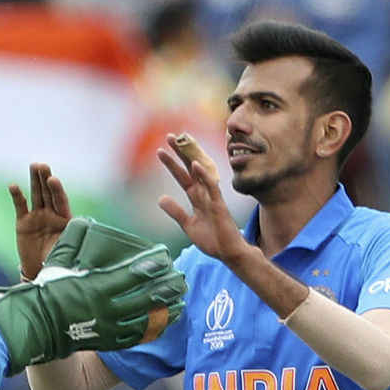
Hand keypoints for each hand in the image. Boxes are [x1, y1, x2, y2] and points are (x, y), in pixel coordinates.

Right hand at [0, 230, 186, 374]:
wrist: (38, 326)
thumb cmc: (47, 290)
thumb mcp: (57, 261)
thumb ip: (73, 240)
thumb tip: (86, 221)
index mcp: (98, 286)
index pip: (135, 274)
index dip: (153, 264)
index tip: (165, 256)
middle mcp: (109, 309)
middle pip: (148, 297)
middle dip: (167, 287)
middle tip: (180, 277)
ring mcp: (111, 328)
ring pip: (148, 319)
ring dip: (166, 309)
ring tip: (180, 300)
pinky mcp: (110, 341)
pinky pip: (139, 336)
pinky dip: (154, 328)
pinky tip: (164, 321)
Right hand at [9, 163, 71, 278]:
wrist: (41, 273)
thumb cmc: (58, 262)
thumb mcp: (66, 250)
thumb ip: (68, 238)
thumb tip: (77, 229)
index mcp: (65, 220)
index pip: (61, 201)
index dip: (57, 190)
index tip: (53, 180)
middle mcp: (52, 215)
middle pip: (49, 193)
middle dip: (45, 178)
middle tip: (43, 165)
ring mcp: (37, 217)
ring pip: (36, 195)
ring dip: (35, 180)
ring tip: (34, 165)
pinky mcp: (23, 222)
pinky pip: (20, 206)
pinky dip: (17, 196)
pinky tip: (13, 185)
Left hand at [157, 133, 249, 265]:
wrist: (228, 253)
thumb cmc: (212, 239)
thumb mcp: (188, 224)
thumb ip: (176, 211)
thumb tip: (161, 199)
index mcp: (196, 198)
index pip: (182, 177)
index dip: (172, 164)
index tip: (161, 151)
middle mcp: (204, 194)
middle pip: (190, 169)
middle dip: (180, 153)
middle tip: (169, 137)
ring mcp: (212, 198)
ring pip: (200, 173)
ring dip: (190, 157)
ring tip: (180, 143)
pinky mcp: (218, 205)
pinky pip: (211, 187)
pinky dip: (204, 176)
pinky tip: (196, 165)